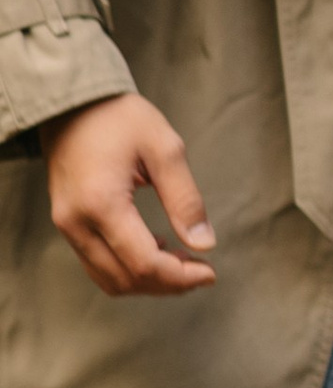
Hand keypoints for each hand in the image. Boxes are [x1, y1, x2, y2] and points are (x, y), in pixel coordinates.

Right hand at [46, 93, 216, 298]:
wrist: (71, 103)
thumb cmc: (119, 118)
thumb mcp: (164, 149)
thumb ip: (186, 200)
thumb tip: (204, 244)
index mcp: (102, 203)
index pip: (144, 263)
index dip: (181, 276)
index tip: (210, 272)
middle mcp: (77, 222)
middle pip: (126, 279)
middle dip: (168, 284)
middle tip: (201, 270)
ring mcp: (67, 226)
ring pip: (109, 279)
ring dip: (148, 281)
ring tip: (182, 262)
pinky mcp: (67, 224)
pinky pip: (97, 264)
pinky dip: (128, 269)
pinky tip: (155, 247)